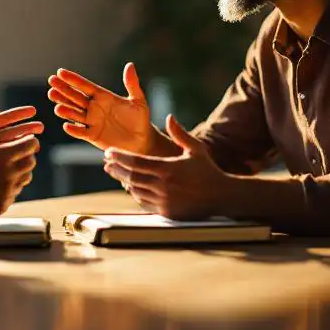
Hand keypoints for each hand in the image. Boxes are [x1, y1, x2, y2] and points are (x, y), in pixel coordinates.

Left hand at [0, 81, 43, 167]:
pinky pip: (5, 164)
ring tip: (37, 146)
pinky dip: (16, 162)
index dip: (19, 115)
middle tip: (41, 128)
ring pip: (12, 148)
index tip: (33, 110)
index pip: (5, 119)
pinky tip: (25, 164)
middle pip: (13, 133)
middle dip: (27, 130)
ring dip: (24, 146)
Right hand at [0, 113, 39, 222]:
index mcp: (1, 156)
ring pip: (24, 179)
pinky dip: (10, 189)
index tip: (27, 140)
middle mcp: (8, 174)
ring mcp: (6, 192)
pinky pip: (13, 195)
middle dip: (28, 156)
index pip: (30, 145)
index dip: (30, 141)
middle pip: (31, 162)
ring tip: (10, 169)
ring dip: (21, 172)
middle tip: (20, 154)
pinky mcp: (1, 206)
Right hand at [47, 62, 153, 152]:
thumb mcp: (138, 101)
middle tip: (51, 82)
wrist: (142, 140)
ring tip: (55, 102)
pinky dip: (74, 129)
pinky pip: (81, 132)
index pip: (85, 86)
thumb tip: (130, 65)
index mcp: (102, 96)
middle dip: (63, 90)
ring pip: (75, 113)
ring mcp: (92, 122)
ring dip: (65, 108)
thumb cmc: (140, 119)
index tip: (60, 72)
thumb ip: (132, 84)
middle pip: (75, 97)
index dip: (73, 79)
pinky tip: (66, 125)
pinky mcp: (93, 136)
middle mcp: (94, 108)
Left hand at [103, 114, 227, 219]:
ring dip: (123, 181)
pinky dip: (135, 194)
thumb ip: (180, 134)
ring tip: (114, 172)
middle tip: (106, 162)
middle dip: (116, 169)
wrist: (222, 196)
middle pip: (131, 176)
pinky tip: (130, 186)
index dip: (120, 157)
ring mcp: (165, 201)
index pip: (136, 162)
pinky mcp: (167, 212)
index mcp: (169, 168)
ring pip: (135, 190)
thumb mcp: (196, 149)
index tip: (108, 152)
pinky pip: (144, 202)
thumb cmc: (208, 170)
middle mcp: (164, 186)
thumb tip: (169, 116)